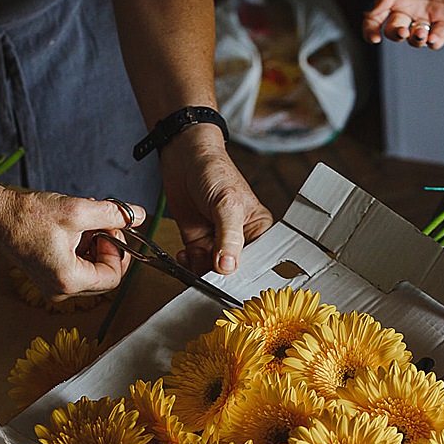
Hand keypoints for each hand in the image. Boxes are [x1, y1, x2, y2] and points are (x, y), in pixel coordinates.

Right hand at [0, 186, 142, 299]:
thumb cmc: (27, 217)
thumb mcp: (77, 210)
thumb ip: (112, 214)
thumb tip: (137, 215)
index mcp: (69, 280)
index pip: (114, 276)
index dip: (119, 250)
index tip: (112, 228)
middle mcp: (61, 290)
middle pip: (103, 275)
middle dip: (107, 246)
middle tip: (102, 223)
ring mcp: (53, 285)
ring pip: (91, 269)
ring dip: (94, 244)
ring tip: (84, 221)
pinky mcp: (48, 276)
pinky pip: (76, 266)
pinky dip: (81, 247)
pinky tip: (74, 227)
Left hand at [159, 126, 272, 274]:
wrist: (184, 158)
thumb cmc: (214, 171)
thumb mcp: (227, 203)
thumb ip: (229, 236)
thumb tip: (228, 267)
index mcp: (259, 230)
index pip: (258, 262)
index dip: (246, 276)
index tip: (232, 285)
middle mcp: (240, 240)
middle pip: (235, 273)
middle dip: (221, 278)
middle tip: (208, 279)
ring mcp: (217, 244)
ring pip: (213, 273)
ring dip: (201, 273)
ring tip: (194, 262)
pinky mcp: (198, 244)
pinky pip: (195, 266)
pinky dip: (187, 267)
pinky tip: (184, 256)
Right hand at [363, 0, 443, 49]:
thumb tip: (370, 13)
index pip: (376, 17)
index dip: (370, 30)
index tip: (375, 38)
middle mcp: (409, 5)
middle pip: (395, 30)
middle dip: (396, 35)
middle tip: (403, 31)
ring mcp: (428, 12)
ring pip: (415, 38)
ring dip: (415, 41)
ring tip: (421, 34)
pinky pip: (437, 38)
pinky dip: (433, 43)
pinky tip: (432, 39)